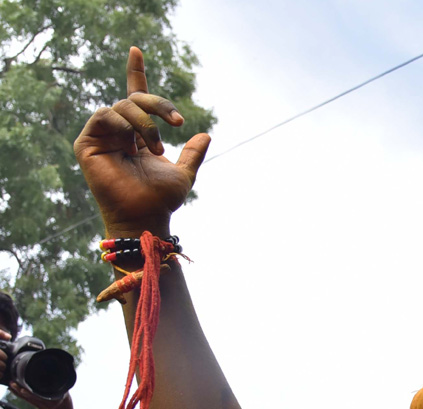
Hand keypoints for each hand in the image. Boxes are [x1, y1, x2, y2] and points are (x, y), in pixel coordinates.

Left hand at [7, 380, 65, 408]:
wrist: (64, 400)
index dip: (31, 393)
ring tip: (12, 385)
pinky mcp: (39, 407)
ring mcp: (44, 407)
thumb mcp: (62, 383)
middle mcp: (50, 404)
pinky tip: (14, 390)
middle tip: (14, 384)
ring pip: (28, 399)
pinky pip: (27, 401)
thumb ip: (57, 379)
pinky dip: (20, 395)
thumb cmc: (62, 388)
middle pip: (32, 398)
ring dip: (18, 392)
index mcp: (56, 398)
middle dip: (21, 391)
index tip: (22, 389)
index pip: (41, 396)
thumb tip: (53, 368)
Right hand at [73, 47, 209, 237]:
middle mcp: (119, 131)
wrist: (146, 216)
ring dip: (144, 123)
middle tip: (177, 123)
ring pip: (122, 106)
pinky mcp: (86, 143)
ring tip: (156, 148)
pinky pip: (103, 116)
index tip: (136, 50)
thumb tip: (206, 134)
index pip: (136, 97)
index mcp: (138, 134)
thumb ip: (193, 153)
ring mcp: (102, 136)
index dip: (136, 72)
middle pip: (135, 98)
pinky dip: (122, 124)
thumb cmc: (162, 200)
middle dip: (158, 104)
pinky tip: (132, 143)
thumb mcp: (184, 173)